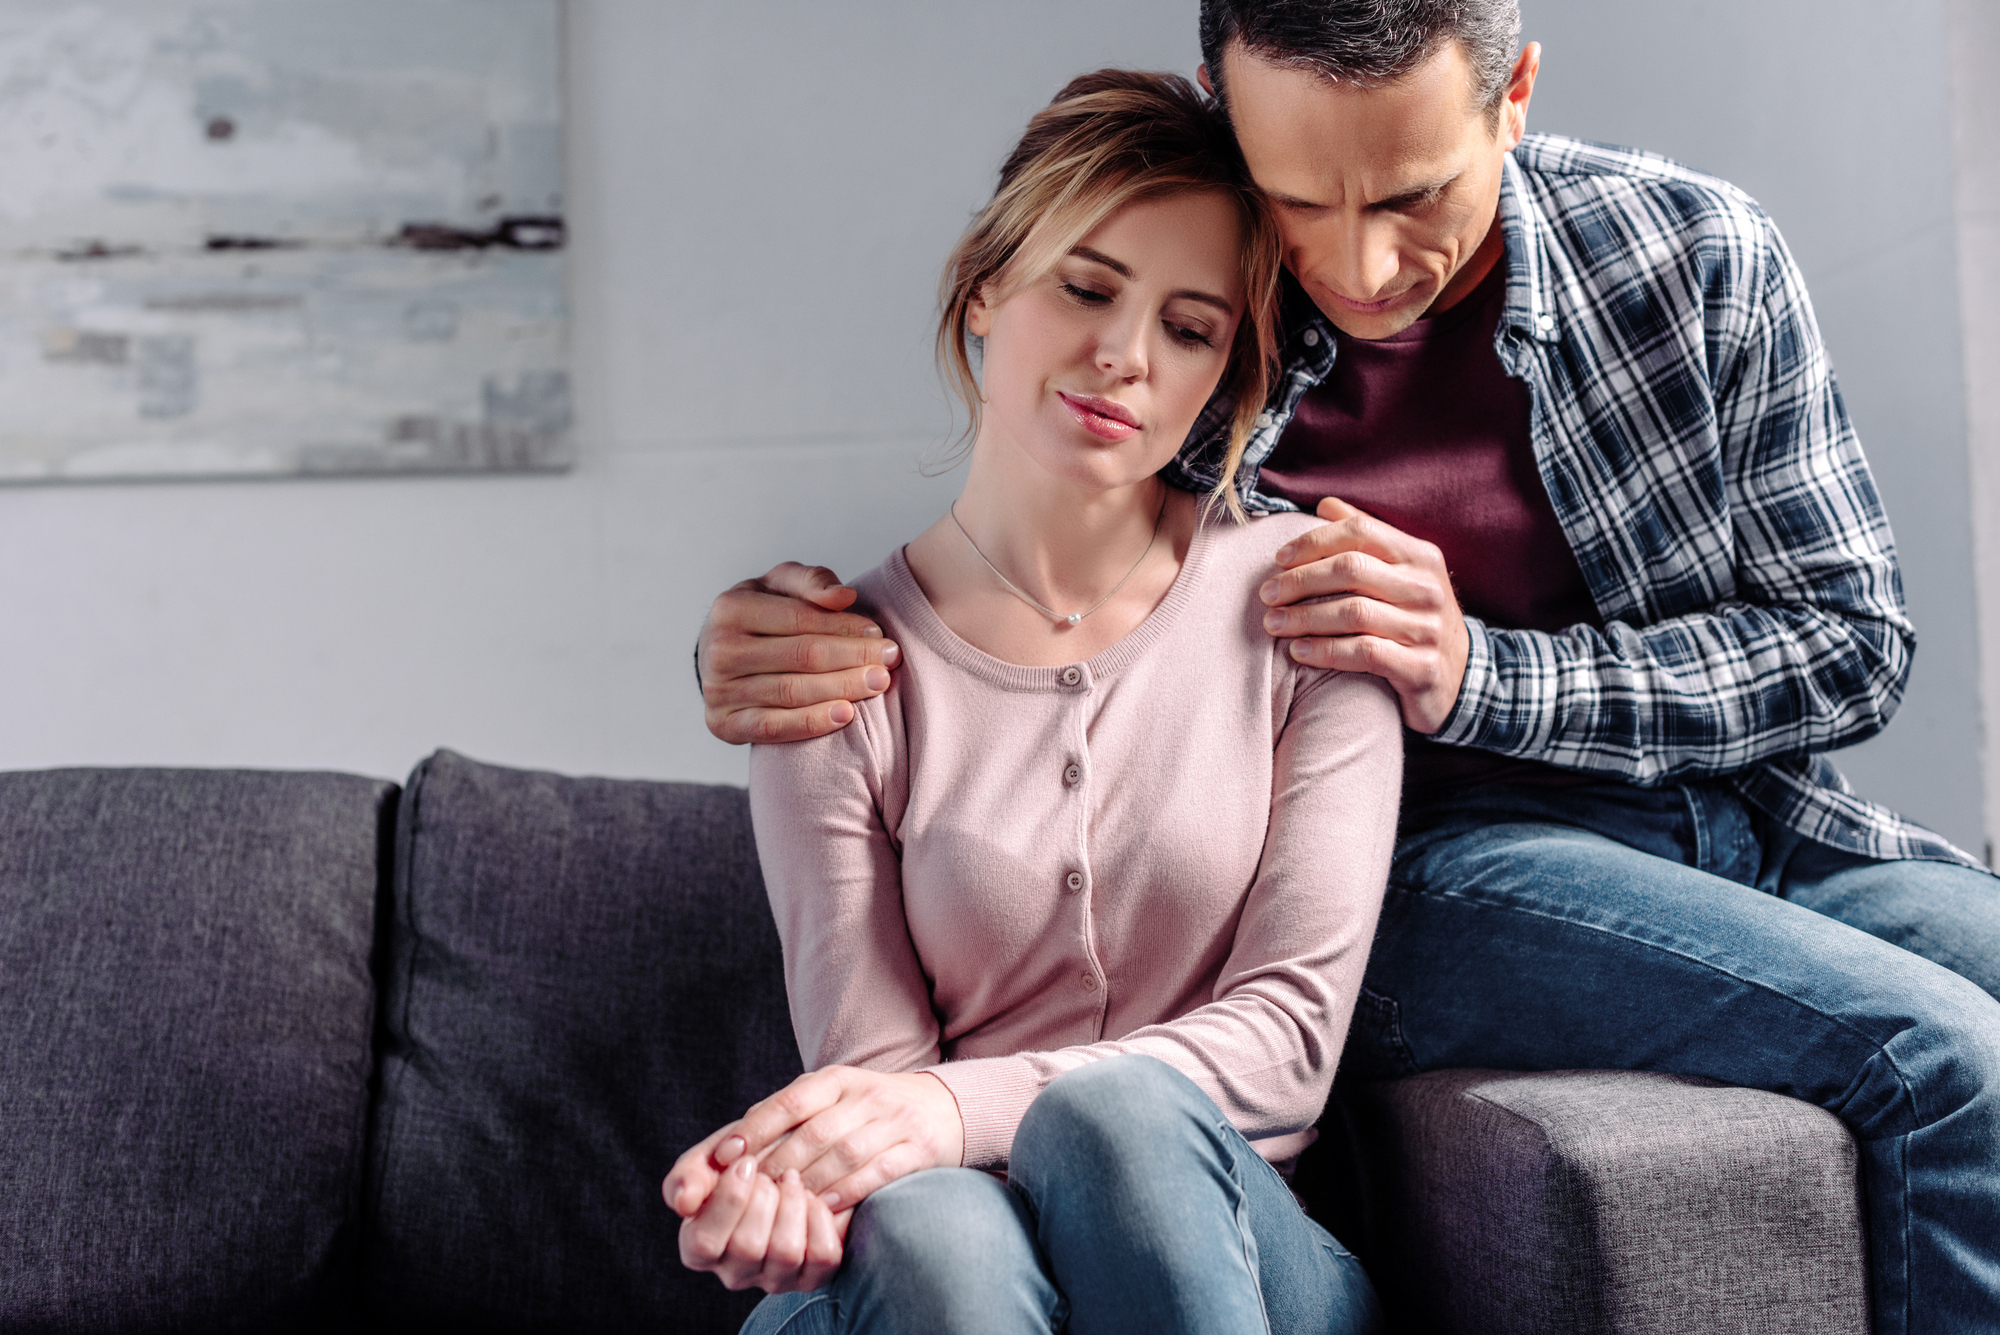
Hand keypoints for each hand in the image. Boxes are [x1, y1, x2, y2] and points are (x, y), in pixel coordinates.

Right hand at [669, 1150, 848, 1292]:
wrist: (787, 1156)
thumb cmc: (740, 1162)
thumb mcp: (708, 1160)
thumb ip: (687, 1177)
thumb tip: (684, 1202)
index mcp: (698, 1248)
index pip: (704, 1242)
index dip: (729, 1199)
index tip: (745, 1163)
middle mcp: (734, 1273)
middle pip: (748, 1247)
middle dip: (763, 1197)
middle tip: (768, 1174)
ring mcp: (773, 1279)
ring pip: (787, 1253)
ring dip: (793, 1204)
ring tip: (790, 1180)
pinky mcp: (810, 1277)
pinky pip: (822, 1256)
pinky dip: (820, 1219)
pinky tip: (811, 1199)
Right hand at [700, 563, 900, 744]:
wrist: (717, 655)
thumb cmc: (760, 615)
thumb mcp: (780, 584)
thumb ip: (812, 581)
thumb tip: (844, 596)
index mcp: (730, 608)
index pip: (801, 619)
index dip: (844, 627)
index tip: (879, 634)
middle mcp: (719, 650)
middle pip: (802, 656)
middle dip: (852, 657)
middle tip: (889, 660)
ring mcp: (718, 690)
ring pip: (792, 692)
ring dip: (842, 688)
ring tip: (877, 683)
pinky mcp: (723, 724)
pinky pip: (774, 728)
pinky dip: (812, 722)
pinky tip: (845, 714)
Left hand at [725, 1066, 963, 1212]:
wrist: (943, 1106)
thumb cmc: (869, 1110)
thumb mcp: (831, 1098)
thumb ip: (785, 1116)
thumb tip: (728, 1144)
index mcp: (837, 1080)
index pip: (790, 1101)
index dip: (756, 1129)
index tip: (725, 1156)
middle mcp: (866, 1095)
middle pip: (814, 1133)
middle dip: (777, 1166)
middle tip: (748, 1194)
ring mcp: (896, 1120)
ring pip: (844, 1154)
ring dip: (810, 1183)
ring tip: (783, 1206)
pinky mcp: (919, 1147)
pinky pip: (879, 1172)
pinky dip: (850, 1191)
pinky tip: (828, 1207)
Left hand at [1259, 496, 1469, 732]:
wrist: (1459, 677)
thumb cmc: (1415, 617)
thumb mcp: (1402, 572)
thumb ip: (1367, 537)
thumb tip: (1326, 505)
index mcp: (1420, 556)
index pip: (1360, 532)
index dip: (1314, 541)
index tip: (1279, 559)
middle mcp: (1427, 588)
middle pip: (1351, 570)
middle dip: (1300, 581)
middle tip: (1266, 595)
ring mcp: (1427, 629)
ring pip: (1354, 612)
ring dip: (1304, 618)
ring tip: (1273, 623)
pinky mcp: (1421, 668)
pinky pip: (1364, 653)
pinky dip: (1325, 651)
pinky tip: (1299, 652)